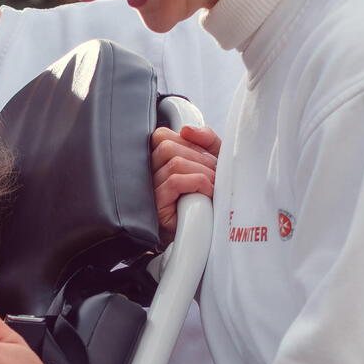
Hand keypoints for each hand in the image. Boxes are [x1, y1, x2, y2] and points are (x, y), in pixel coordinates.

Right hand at [150, 124, 219, 239]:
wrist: (208, 234)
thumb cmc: (210, 199)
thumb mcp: (213, 161)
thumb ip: (206, 139)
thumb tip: (187, 129)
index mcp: (159, 161)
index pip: (161, 136)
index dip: (187, 141)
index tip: (205, 157)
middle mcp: (150, 174)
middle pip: (167, 146)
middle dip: (199, 158)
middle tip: (214, 175)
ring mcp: (150, 190)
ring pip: (173, 163)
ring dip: (202, 172)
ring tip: (212, 186)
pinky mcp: (156, 206)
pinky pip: (175, 181)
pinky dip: (197, 183)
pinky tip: (206, 194)